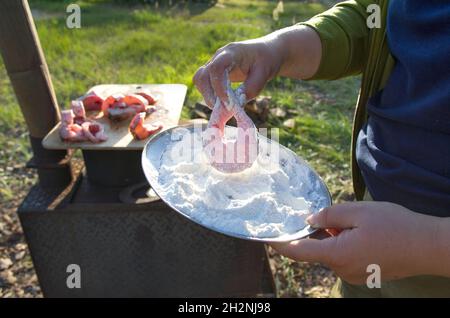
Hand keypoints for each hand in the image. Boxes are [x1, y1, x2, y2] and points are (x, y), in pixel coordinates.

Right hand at [193, 25, 321, 107]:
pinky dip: (210, 95)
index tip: (227, 102)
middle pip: (202, 75)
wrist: (266, 53)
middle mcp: (219, 57)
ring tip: (223, 108)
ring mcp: (214, 63)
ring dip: (207, 96)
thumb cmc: (266, 61)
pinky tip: (223, 103)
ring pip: (200, 80)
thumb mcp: (263, 75)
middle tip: (222, 109)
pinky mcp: (213, 72)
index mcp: (232, 53)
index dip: (218, 86)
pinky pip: (204, 84)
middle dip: (209, 95)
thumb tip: (236, 106)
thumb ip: (250, 89)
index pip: (216, 68)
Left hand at [271, 201, 443, 284]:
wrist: (429, 246)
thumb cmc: (395, 226)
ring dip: (332, 238)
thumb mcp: (358, 212)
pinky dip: (343, 245)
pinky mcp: (364, 275)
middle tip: (326, 214)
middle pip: (316, 250)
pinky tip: (360, 232)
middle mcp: (342, 270)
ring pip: (331, 253)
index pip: (297, 251)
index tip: (266, 236)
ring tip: (352, 222)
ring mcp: (354, 275)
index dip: (280, 243)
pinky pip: (344, 258)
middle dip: (315, 233)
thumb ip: (328, 216)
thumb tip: (308, 221)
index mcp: (336, 255)